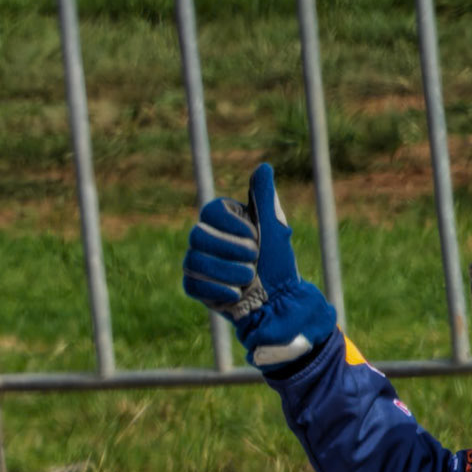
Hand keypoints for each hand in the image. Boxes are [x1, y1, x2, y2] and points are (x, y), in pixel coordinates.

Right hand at [182, 162, 336, 368]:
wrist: (278, 305)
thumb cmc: (278, 266)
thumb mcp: (275, 229)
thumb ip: (266, 198)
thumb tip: (264, 167)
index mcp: (223, 221)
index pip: (211, 211)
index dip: (232, 226)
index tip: (254, 238)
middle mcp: (206, 239)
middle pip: (198, 235)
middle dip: (230, 250)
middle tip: (254, 260)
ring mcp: (198, 263)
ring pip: (195, 261)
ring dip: (226, 271)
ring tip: (248, 279)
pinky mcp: (196, 287)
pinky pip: (192, 284)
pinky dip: (215, 289)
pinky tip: (235, 295)